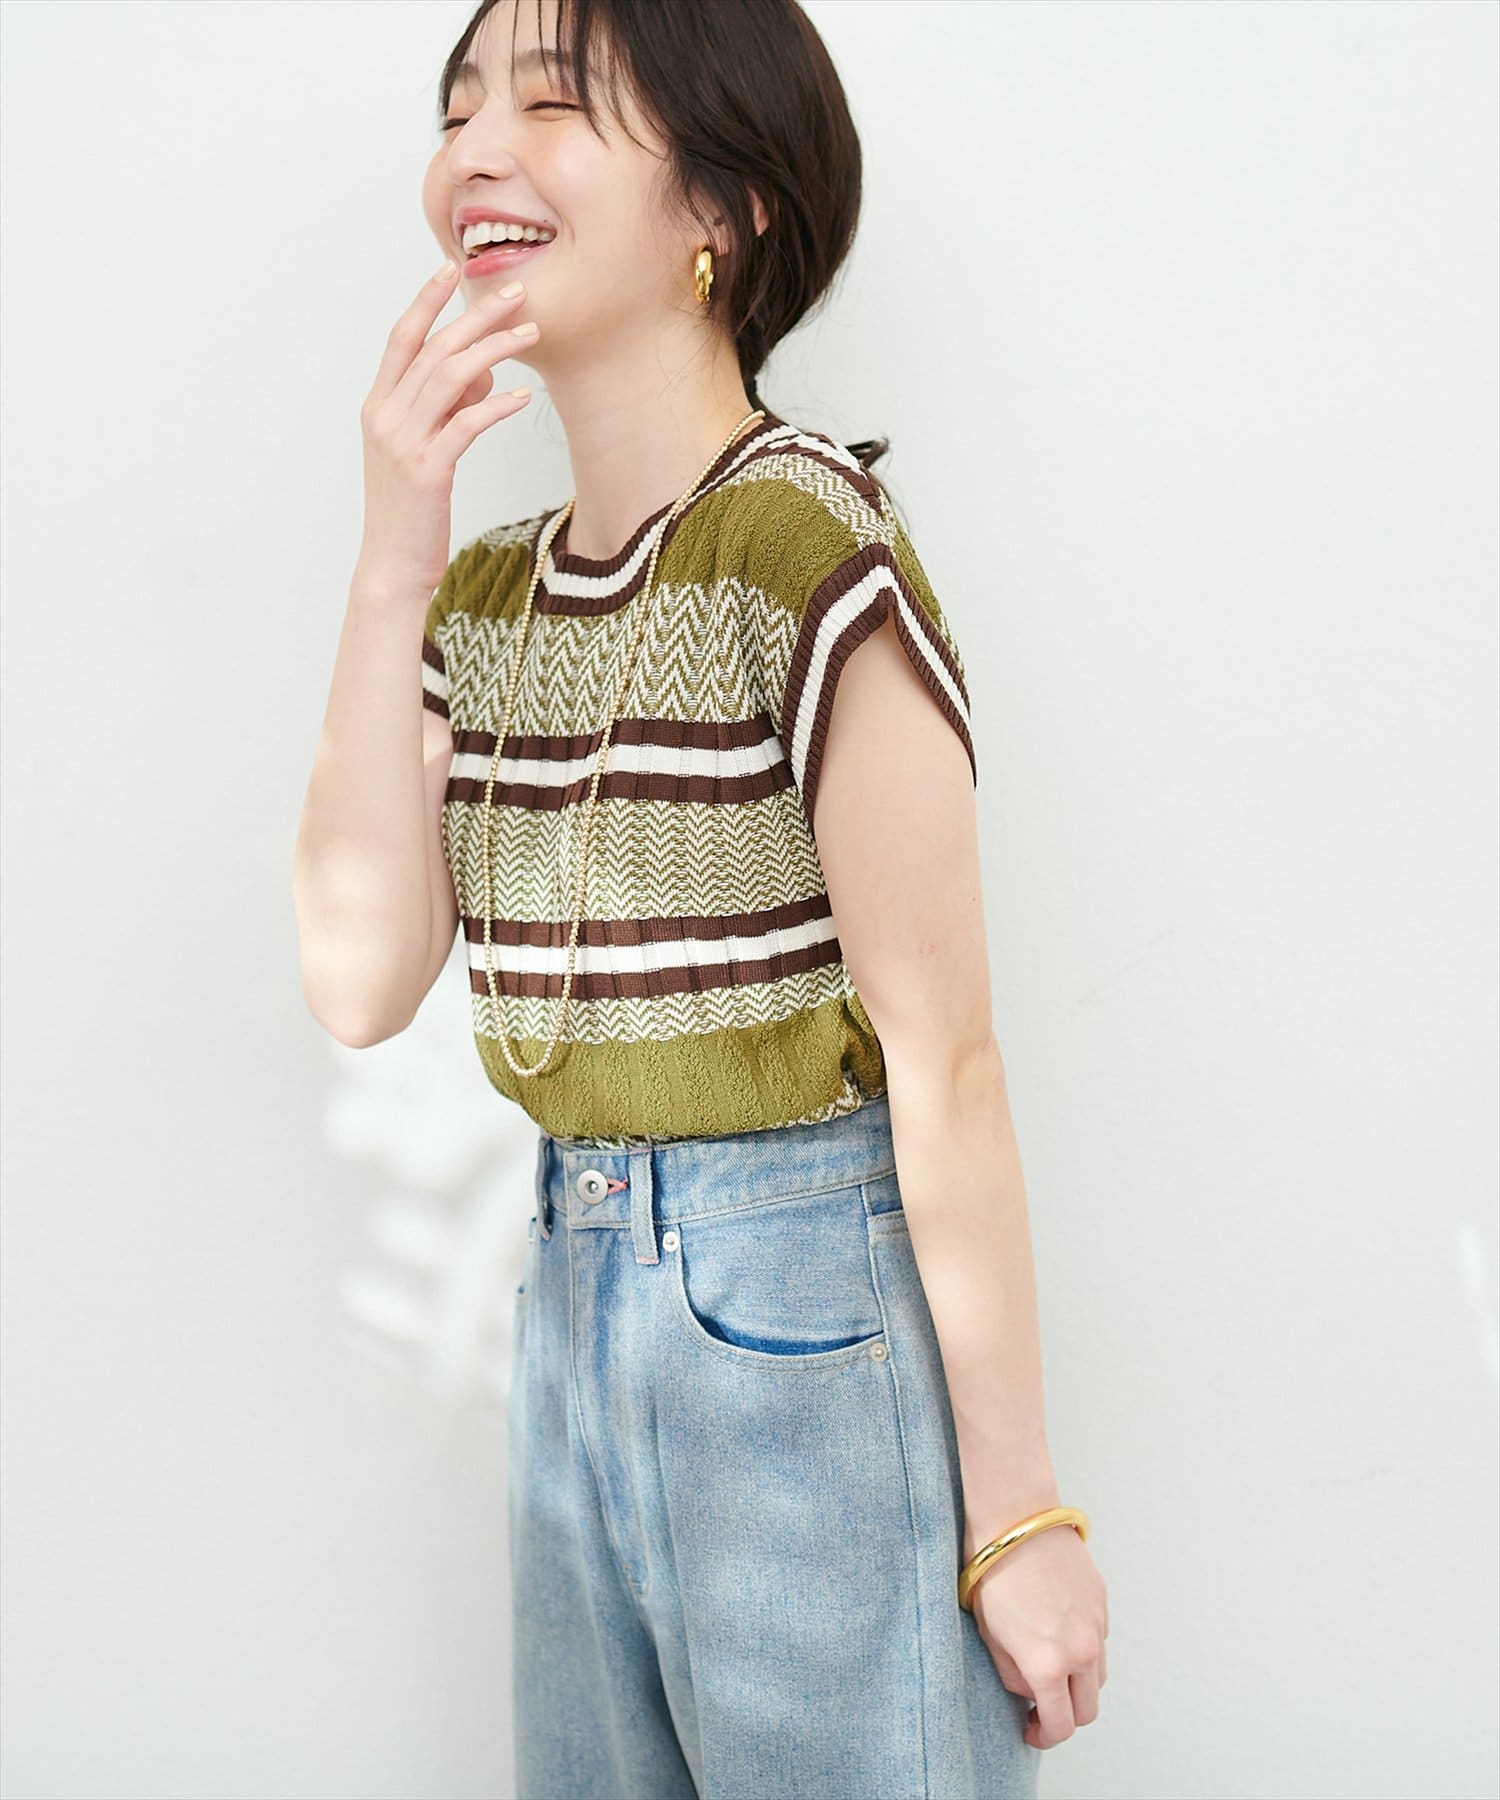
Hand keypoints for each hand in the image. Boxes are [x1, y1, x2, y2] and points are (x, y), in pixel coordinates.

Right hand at [355, 262, 541, 598]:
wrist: (392, 565)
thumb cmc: (413, 510)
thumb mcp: (426, 450)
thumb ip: (448, 405)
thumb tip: (484, 370)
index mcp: (378, 406)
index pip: (401, 338)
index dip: (426, 300)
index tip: (452, 269)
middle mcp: (385, 416)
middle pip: (433, 348)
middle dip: (476, 316)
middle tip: (516, 294)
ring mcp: (403, 442)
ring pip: (450, 377)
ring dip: (495, 350)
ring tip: (531, 335)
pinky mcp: (427, 470)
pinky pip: (466, 423)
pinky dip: (497, 405)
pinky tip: (524, 397)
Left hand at [969, 1522, 1108, 1749]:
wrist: (1014, 1515)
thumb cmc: (991, 1570)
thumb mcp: (988, 1633)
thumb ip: (1013, 1674)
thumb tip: (1031, 1690)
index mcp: (1048, 1665)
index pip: (1060, 1726)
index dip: (1044, 1737)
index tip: (1031, 1731)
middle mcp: (1081, 1650)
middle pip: (1088, 1709)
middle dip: (1066, 1716)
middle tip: (1040, 1706)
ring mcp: (1096, 1624)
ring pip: (1098, 1676)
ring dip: (1078, 1682)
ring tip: (1050, 1666)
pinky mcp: (1101, 1600)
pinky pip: (1100, 1640)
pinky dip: (1084, 1648)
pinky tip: (1058, 1630)